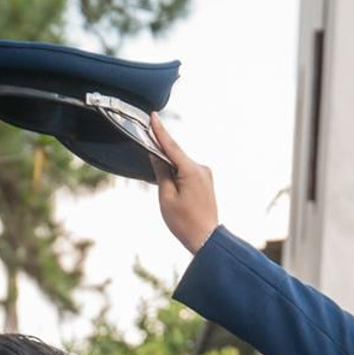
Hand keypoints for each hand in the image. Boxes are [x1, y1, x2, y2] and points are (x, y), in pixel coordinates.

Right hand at [148, 115, 220, 254]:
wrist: (206, 239)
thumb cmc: (184, 222)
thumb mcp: (166, 197)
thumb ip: (161, 173)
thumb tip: (157, 156)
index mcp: (191, 171)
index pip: (171, 146)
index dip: (160, 131)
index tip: (153, 116)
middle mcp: (201, 169)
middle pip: (176, 155)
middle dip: (161, 152)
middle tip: (147, 143)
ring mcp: (205, 175)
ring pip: (181, 164)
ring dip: (169, 166)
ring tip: (158, 178)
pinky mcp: (206, 182)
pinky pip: (187, 172)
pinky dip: (176, 173)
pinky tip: (169, 182)